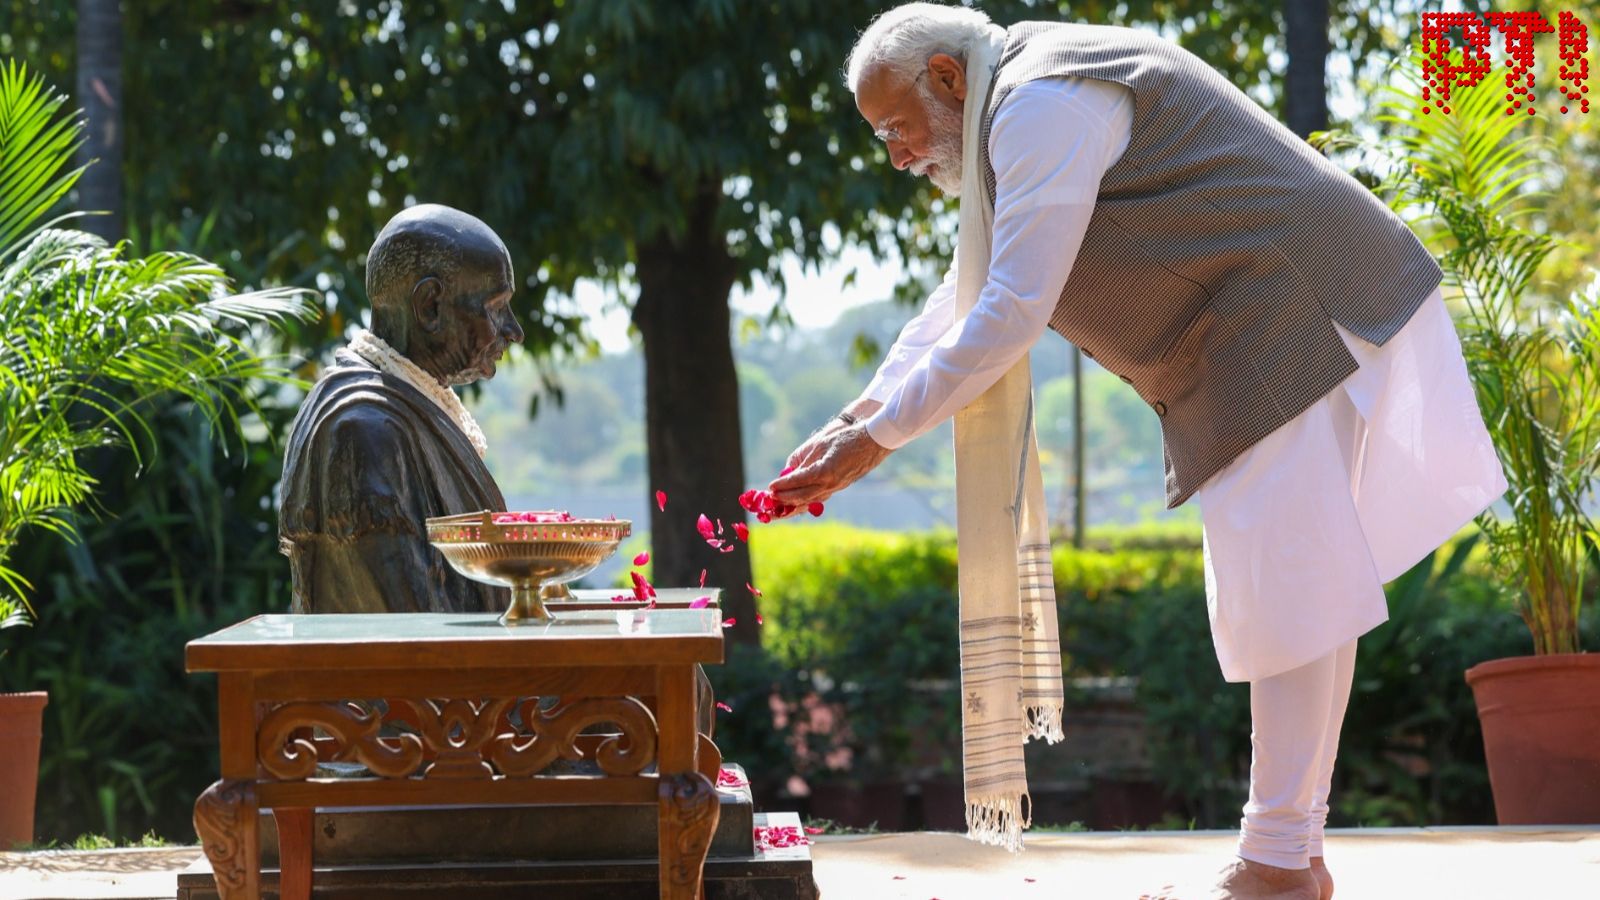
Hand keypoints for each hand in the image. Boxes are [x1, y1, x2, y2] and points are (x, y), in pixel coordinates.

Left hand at [768, 423, 891, 506]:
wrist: (874, 443)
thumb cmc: (847, 438)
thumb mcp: (822, 445)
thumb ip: (805, 461)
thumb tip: (789, 474)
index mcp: (825, 471)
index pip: (798, 481)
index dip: (782, 485)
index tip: (770, 487)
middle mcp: (831, 483)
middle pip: (802, 496)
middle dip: (784, 498)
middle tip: (771, 498)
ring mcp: (837, 487)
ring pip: (811, 500)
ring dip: (794, 503)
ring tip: (780, 505)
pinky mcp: (840, 487)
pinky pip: (820, 497)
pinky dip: (807, 500)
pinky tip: (798, 501)